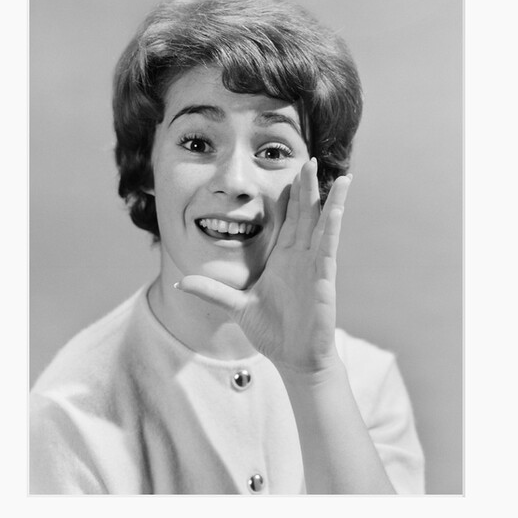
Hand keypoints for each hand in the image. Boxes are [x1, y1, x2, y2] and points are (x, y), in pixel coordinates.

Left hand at [176, 159, 351, 376]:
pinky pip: (328, 245)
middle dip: (306, 187)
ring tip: (337, 175)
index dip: (289, 196)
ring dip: (328, 199)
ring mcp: (313, 265)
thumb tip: (180, 282)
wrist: (294, 358)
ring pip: (323, 224)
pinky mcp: (323, 276)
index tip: (290, 171)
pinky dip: (333, 223)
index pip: (287, 220)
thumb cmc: (271, 332)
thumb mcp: (235, 306)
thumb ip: (211, 291)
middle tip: (307, 159)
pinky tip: (337, 204)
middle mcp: (300, 257)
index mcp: (282, 259)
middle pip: (305, 214)